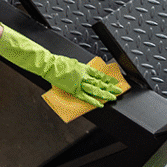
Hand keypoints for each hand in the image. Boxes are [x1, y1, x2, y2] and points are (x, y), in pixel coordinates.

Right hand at [0, 26, 121, 106]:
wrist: (48, 65)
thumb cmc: (56, 62)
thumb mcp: (70, 62)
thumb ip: (78, 67)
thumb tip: (83, 69)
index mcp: (83, 67)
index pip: (98, 74)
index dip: (107, 78)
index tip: (114, 81)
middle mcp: (83, 75)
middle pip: (100, 82)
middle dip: (110, 87)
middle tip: (118, 91)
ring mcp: (79, 82)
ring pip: (95, 89)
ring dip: (105, 94)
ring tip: (113, 98)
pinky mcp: (74, 89)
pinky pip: (86, 97)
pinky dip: (93, 101)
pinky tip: (100, 104)